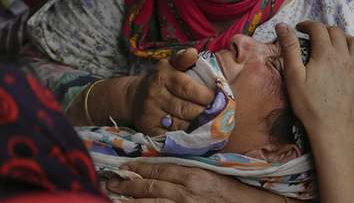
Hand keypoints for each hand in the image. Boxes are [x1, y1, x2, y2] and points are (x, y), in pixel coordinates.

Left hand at [106, 162, 282, 202]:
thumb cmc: (233, 189)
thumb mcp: (213, 172)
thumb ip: (191, 167)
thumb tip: (169, 163)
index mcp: (194, 175)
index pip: (159, 168)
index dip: (139, 167)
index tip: (124, 165)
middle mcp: (186, 192)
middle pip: (150, 186)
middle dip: (128, 184)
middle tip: (110, 181)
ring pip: (151, 202)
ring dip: (131, 199)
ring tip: (114, 195)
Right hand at [128, 48, 214, 135]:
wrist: (135, 98)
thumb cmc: (162, 80)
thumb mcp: (170, 65)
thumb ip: (183, 59)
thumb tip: (193, 53)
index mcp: (162, 76)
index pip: (187, 87)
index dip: (205, 95)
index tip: (220, 99)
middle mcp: (154, 95)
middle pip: (186, 108)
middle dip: (206, 113)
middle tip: (222, 115)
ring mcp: (150, 114)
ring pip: (181, 124)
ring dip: (200, 126)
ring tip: (215, 126)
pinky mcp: (150, 130)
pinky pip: (173, 136)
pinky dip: (188, 137)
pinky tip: (200, 134)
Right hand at [276, 22, 353, 135]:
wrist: (332, 129)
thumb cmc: (308, 104)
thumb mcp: (293, 75)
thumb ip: (289, 48)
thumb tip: (282, 25)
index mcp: (326, 53)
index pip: (318, 28)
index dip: (307, 25)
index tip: (299, 28)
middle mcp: (345, 55)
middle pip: (337, 32)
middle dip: (324, 30)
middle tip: (314, 38)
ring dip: (344, 39)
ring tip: (334, 45)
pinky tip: (353, 63)